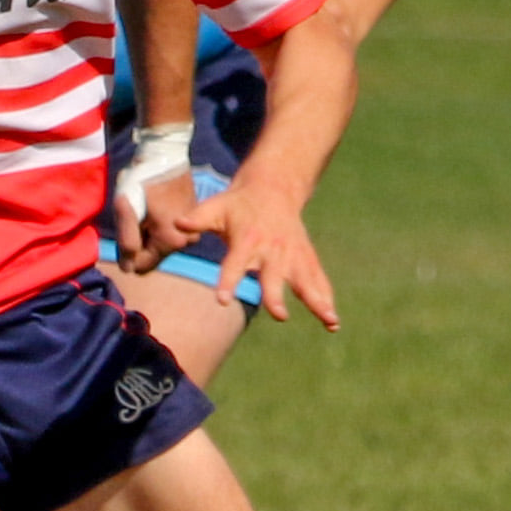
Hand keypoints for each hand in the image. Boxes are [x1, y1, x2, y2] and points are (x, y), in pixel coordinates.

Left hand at [114, 166, 197, 272]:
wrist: (166, 155)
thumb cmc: (143, 180)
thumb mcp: (127, 209)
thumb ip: (126, 241)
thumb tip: (128, 270)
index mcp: (172, 241)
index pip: (142, 266)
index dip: (127, 252)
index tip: (126, 227)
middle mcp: (187, 240)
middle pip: (152, 256)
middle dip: (139, 241)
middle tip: (136, 215)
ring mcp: (193, 230)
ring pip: (161, 245)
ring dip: (149, 233)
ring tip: (146, 209)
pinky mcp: (194, 220)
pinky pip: (171, 234)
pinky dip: (159, 227)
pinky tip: (156, 207)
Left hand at [179, 176, 339, 328]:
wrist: (274, 187)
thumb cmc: (238, 203)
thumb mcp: (216, 206)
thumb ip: (197, 218)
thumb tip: (177, 224)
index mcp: (247, 239)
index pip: (234, 262)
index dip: (228, 281)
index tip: (222, 299)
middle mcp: (272, 248)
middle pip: (274, 276)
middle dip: (276, 295)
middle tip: (280, 315)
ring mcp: (293, 254)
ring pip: (305, 279)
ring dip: (317, 300)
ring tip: (329, 321)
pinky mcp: (306, 256)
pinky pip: (318, 279)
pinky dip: (326, 298)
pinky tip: (333, 323)